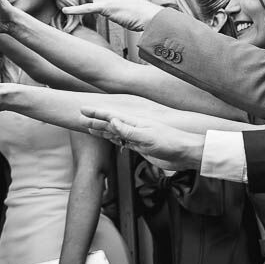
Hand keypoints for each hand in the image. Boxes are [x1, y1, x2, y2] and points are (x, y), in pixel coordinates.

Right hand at [80, 110, 205, 172]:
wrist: (184, 153)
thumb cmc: (170, 142)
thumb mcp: (148, 136)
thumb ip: (128, 130)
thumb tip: (112, 121)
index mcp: (135, 122)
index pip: (111, 116)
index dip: (97, 114)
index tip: (83, 110)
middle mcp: (133, 128)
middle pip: (109, 123)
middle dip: (95, 121)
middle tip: (80, 117)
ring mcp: (136, 137)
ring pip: (113, 132)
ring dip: (101, 129)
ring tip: (88, 127)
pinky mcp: (140, 146)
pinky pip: (121, 141)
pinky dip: (112, 139)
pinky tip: (107, 137)